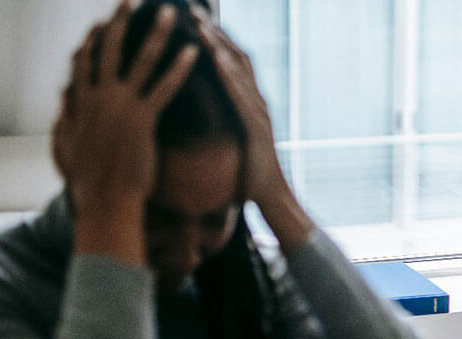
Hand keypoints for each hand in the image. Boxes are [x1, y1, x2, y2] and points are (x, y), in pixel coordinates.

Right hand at [53, 1, 196, 223]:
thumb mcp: (67, 147)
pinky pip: (164, 88)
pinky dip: (179, 68)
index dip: (93, 42)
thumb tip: (63, 103)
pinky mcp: (141, 120)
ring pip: (140, 61)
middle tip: (130, 0)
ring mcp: (120, 107)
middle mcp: (98, 98)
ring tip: (170, 14)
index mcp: (80, 104)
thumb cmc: (88, 184)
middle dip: (120, 21)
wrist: (104, 202)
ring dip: (156, 34)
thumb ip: (66, 120)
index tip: (101, 24)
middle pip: (109, 50)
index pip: (84, 63)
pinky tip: (193, 52)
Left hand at [195, 12, 313, 250]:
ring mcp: (259, 113)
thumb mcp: (229, 142)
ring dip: (219, 46)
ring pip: (239, 71)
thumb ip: (219, 123)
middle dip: (213, 32)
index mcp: (248, 103)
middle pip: (235, 56)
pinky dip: (229, 75)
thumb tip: (196, 116)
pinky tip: (215, 59)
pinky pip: (241, 96)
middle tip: (190, 9)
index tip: (191, 19)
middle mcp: (256, 102)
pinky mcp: (257, 127)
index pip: (231, 62)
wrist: (271, 198)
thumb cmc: (248, 175)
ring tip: (199, 25)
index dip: (213, 39)